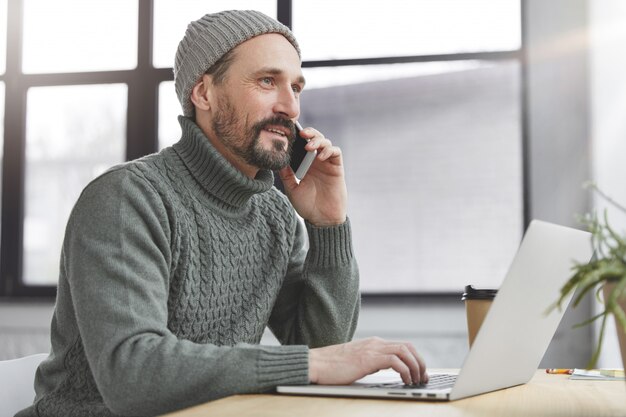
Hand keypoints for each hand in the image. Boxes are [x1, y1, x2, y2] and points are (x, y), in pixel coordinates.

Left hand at [279, 126, 346, 225]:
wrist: (322, 219)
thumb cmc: (307, 206)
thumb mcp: (291, 189)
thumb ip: (286, 174)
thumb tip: (277, 159)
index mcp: (304, 164)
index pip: (302, 144)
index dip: (298, 136)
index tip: (289, 132)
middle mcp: (316, 161)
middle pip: (315, 138)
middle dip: (309, 133)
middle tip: (301, 133)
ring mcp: (327, 163)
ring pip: (325, 142)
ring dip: (318, 141)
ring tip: (309, 147)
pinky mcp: (337, 168)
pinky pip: (335, 152)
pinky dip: (329, 150)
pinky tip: (320, 156)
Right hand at [308, 337, 428, 385]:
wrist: (316, 364)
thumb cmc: (332, 366)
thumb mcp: (356, 362)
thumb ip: (369, 362)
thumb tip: (380, 369)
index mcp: (373, 343)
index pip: (402, 345)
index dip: (415, 358)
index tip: (420, 372)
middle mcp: (375, 343)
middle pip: (408, 346)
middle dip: (420, 362)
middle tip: (424, 377)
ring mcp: (372, 349)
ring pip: (405, 351)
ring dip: (416, 367)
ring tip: (417, 381)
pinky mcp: (368, 359)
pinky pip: (396, 361)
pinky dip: (406, 371)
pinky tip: (405, 381)